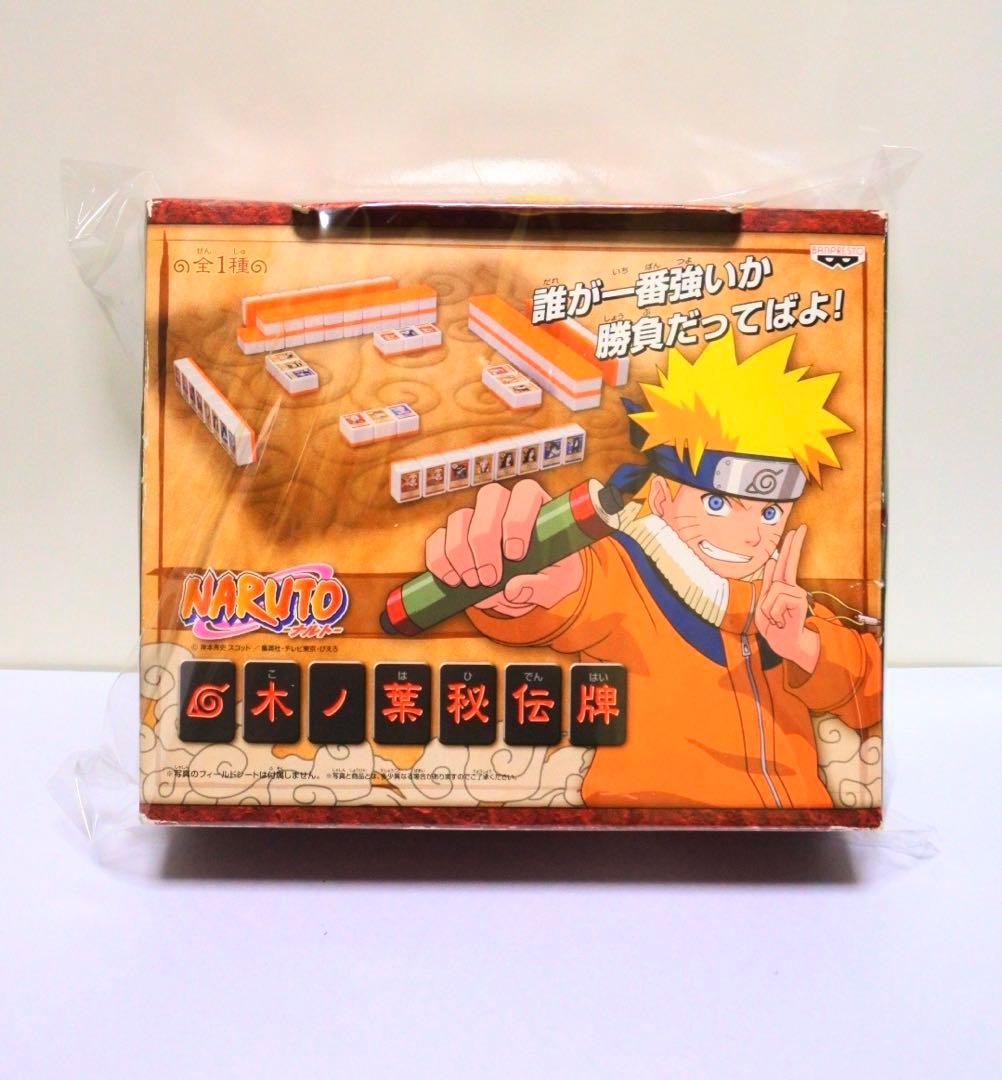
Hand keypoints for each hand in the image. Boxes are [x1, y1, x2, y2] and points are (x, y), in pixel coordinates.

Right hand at [424, 480, 582, 615]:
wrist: (527, 582)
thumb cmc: (550, 574)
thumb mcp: (559, 584)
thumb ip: (543, 587)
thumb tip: (513, 589)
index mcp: (535, 504)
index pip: (525, 494)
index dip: (517, 522)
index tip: (515, 556)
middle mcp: (503, 502)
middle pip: (489, 498)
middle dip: (485, 542)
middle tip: (490, 578)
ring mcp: (475, 516)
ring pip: (460, 518)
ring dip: (461, 554)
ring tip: (473, 584)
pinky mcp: (452, 535)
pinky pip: (437, 538)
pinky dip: (439, 560)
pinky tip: (452, 581)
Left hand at [754, 523, 819, 673]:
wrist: (785, 645)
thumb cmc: (774, 627)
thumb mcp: (764, 606)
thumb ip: (768, 585)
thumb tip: (771, 561)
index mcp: (780, 587)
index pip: (783, 564)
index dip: (789, 547)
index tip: (795, 531)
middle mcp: (790, 587)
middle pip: (789, 562)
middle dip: (794, 544)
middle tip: (801, 527)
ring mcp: (796, 593)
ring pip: (773, 591)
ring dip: (768, 609)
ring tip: (775, 620)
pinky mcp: (799, 600)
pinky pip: (777, 600)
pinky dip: (774, 614)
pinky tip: (781, 621)